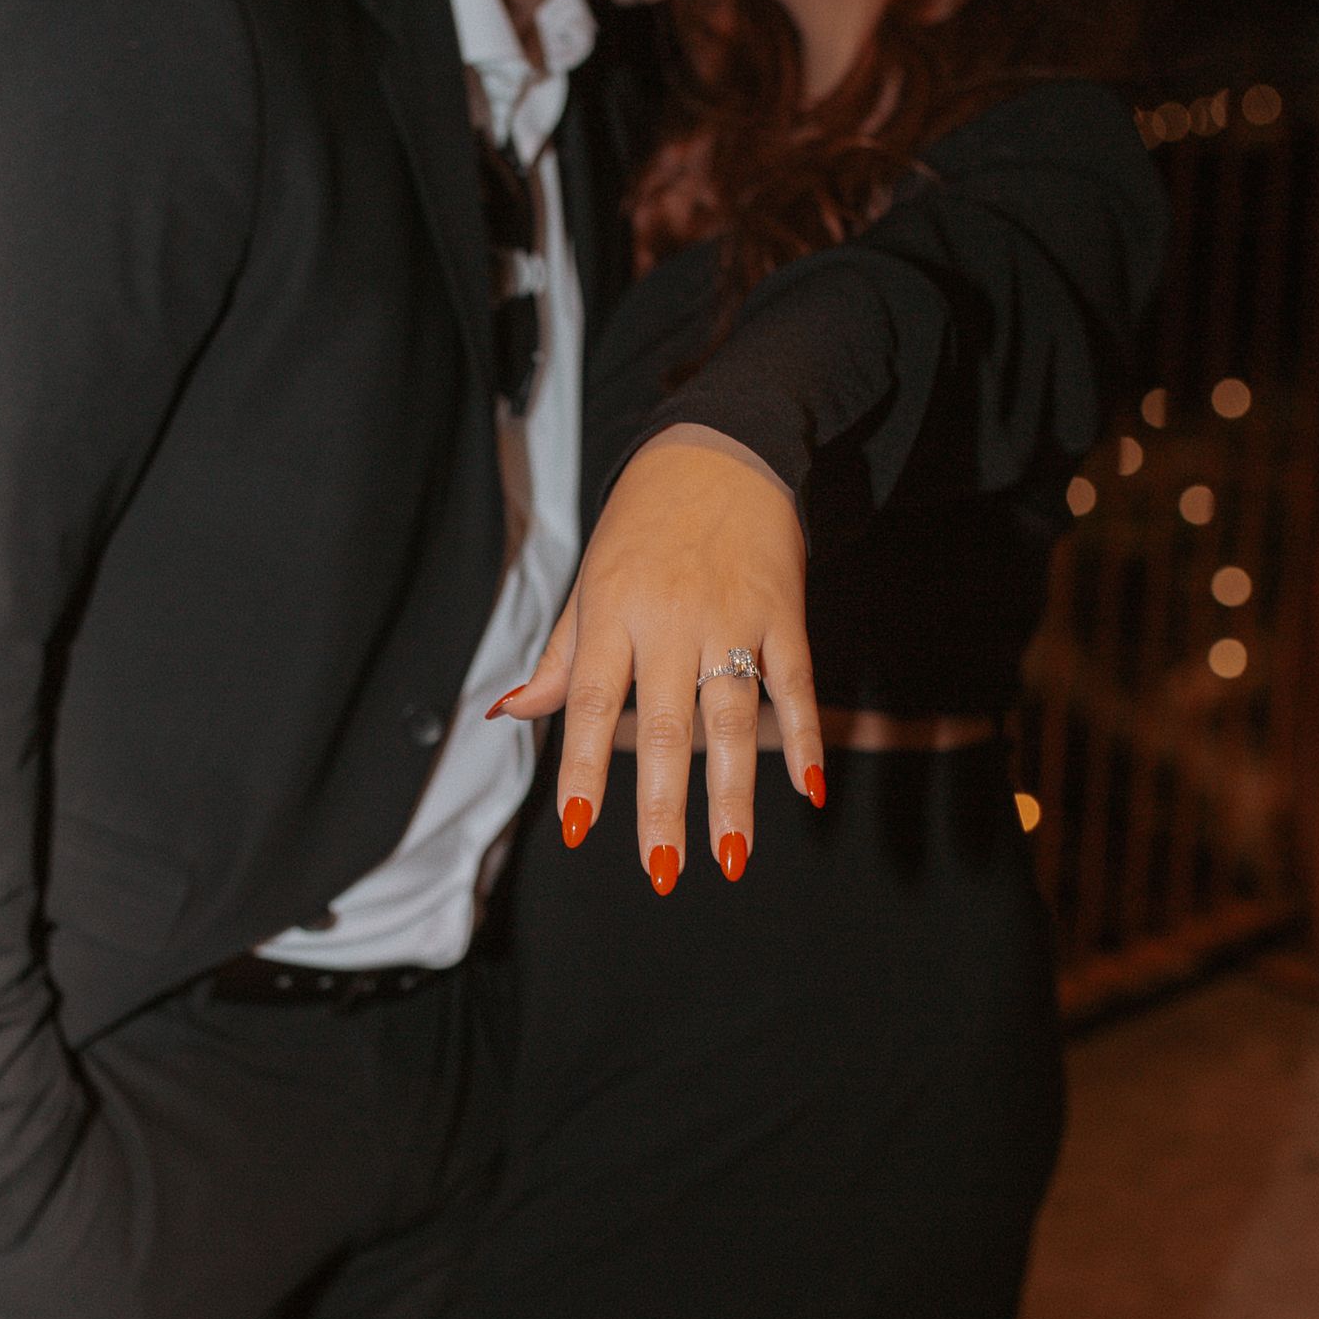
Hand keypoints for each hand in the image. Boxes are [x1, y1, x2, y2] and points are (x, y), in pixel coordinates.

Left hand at [493, 425, 824, 884]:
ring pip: (733, 718)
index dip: (585, 769)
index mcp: (612, 612)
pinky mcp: (783, 611)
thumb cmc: (642, 524)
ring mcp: (731, 617)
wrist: (720, 447)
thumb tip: (511, 715)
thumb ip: (561, 659)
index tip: (577, 829)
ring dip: (733, 794)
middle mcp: (670, 620)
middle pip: (666, 725)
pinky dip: (806, 738)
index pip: (593, 703)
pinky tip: (808, 792)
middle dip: (662, 805)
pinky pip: (795, 684)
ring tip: (730, 858)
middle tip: (662, 871)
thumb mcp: (590, 580)